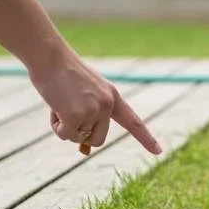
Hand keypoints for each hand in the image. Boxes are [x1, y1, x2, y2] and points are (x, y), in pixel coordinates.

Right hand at [28, 52, 161, 154]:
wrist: (50, 57)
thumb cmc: (63, 73)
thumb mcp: (84, 92)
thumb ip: (90, 115)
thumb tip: (86, 150)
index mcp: (113, 97)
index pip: (133, 121)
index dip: (146, 138)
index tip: (158, 152)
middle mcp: (107, 105)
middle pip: (98, 140)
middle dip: (81, 134)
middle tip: (67, 114)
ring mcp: (93, 111)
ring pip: (78, 138)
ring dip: (65, 127)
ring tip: (59, 103)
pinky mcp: (75, 116)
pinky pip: (64, 135)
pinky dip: (56, 127)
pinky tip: (54, 107)